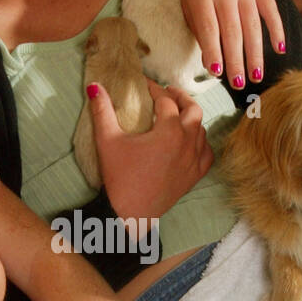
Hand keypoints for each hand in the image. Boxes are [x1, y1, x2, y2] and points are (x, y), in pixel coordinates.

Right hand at [88, 80, 212, 221]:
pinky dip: (201, 142)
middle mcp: (187, 143)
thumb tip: (95, 86)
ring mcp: (193, 161)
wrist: (129, 214)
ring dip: (191, 118)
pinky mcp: (194, 176)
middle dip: (181, 97)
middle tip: (168, 92)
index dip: (155, 89)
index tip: (145, 86)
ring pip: (201, 130)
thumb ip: (102, 110)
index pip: (166, 101)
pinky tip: (192, 140)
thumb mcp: (107, 140)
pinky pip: (207, 153)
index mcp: (169, 131)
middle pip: (193, 110)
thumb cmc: (119, 177)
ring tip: (178, 113)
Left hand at [179, 0, 285, 89]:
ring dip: (255, 53)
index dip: (213, 51)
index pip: (208, 27)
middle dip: (236, 60)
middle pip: (232, 31)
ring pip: (252, 25)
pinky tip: (279, 48)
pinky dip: (276, 29)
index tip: (217, 73)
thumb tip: (209, 58)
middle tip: (238, 83)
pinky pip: (270, 9)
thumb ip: (196, 24)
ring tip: (255, 76)